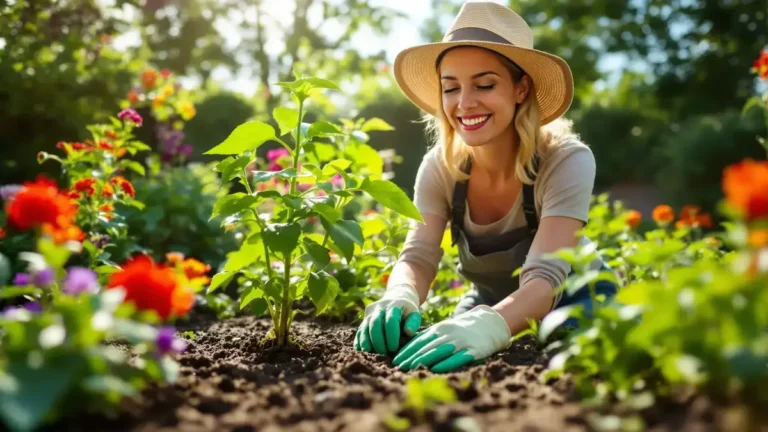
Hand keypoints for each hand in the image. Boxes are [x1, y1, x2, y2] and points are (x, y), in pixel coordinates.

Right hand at [354, 284, 421, 354]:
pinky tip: (362, 351)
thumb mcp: (414, 313)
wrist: (396, 297)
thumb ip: (413, 323)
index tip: (394, 348)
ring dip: (367, 342)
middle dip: (378, 341)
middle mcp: (379, 307)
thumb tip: (408, 332)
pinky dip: (359, 341)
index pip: (390, 320)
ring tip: (371, 354)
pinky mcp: (364, 318)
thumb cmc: (407, 310)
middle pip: (375, 324)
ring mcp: (370, 313)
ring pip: (365, 327)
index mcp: (394, 305)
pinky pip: (359, 330)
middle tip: (384, 353)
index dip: (391, 335)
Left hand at [392, 305, 510, 372]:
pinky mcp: (473, 351)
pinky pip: (457, 357)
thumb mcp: (444, 330)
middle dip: (411, 357)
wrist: (489, 324)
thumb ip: (428, 337)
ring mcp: (461, 342)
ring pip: (439, 351)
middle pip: (426, 347)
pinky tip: (435, 369)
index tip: (395, 360)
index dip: (406, 351)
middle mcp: (448, 334)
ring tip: (411, 368)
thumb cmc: (461, 331)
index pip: (419, 341)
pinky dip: (445, 363)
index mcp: (439, 329)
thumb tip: (407, 348)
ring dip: (423, 360)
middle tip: (398, 367)